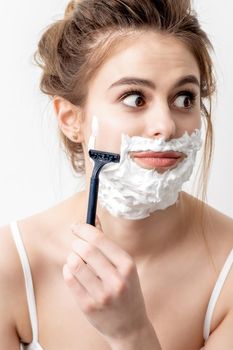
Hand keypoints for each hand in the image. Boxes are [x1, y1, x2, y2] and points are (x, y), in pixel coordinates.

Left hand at [62, 216, 149, 343]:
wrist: (130, 326)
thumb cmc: (126, 290)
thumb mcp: (124, 266)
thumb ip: (107, 243)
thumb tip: (93, 218)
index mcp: (127, 265)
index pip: (99, 239)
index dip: (84, 229)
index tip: (76, 226)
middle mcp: (116, 280)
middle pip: (86, 249)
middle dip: (76, 242)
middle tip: (76, 243)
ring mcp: (102, 295)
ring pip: (75, 264)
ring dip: (71, 257)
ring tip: (75, 259)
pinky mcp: (88, 306)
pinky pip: (69, 280)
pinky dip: (67, 270)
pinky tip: (72, 271)